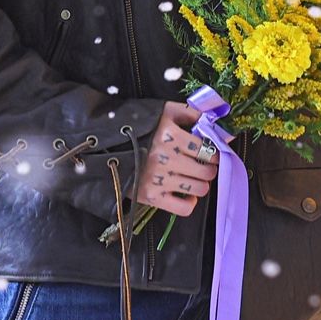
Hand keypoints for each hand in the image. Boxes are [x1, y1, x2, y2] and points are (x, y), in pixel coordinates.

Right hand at [134, 99, 219, 216]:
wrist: (108, 145)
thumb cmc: (140, 126)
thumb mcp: (164, 111)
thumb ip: (190, 113)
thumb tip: (213, 122)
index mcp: (170, 135)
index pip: (206, 149)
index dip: (213, 151)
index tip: (209, 152)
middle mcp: (166, 158)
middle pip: (206, 171)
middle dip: (209, 168)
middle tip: (203, 165)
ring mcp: (159, 179)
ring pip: (199, 189)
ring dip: (200, 183)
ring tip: (194, 177)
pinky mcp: (151, 197)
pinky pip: (183, 208)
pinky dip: (189, 202)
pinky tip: (186, 194)